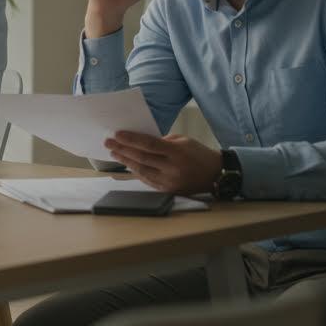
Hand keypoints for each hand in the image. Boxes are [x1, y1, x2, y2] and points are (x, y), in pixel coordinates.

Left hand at [104, 130, 220, 195]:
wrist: (216, 174)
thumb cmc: (198, 153)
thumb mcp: (183, 141)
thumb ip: (162, 141)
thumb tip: (139, 141)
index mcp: (178, 152)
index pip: (150, 145)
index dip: (132, 139)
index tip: (117, 134)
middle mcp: (173, 168)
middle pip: (142, 158)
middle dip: (123, 149)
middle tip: (109, 142)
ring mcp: (170, 181)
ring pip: (141, 170)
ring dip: (125, 161)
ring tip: (114, 152)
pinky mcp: (168, 190)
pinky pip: (147, 180)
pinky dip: (136, 171)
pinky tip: (127, 164)